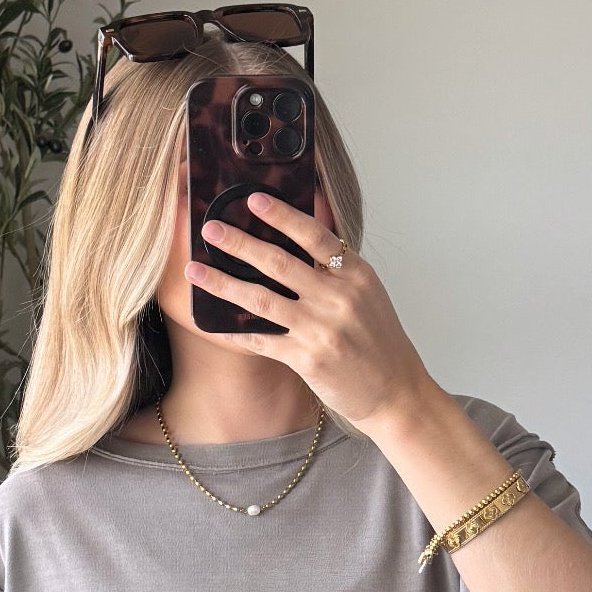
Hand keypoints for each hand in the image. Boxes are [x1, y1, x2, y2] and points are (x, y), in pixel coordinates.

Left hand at [186, 191, 430, 432]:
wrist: (396, 392)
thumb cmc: (379, 342)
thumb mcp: (368, 294)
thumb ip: (338, 266)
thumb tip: (306, 227)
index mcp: (356, 276)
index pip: (314, 235)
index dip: (282, 215)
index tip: (253, 199)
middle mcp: (339, 299)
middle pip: (279, 263)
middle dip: (239, 243)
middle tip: (210, 229)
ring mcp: (321, 330)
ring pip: (261, 299)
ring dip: (223, 283)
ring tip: (195, 270)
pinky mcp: (307, 359)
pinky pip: (261, 340)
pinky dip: (234, 331)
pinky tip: (211, 322)